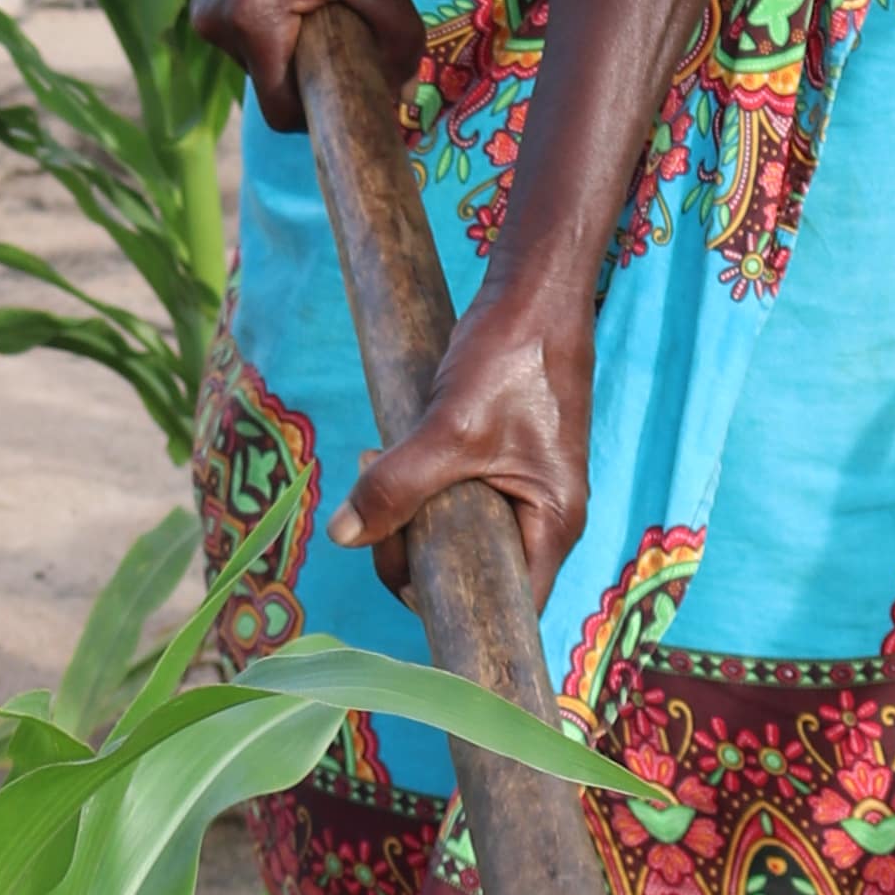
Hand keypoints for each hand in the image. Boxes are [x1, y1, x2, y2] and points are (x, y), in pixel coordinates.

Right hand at [194, 0, 424, 131]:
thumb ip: (398, 40)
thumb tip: (403, 96)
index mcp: (250, 26)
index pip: (285, 112)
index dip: (326, 111)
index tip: (360, 91)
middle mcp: (215, 27)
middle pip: (274, 87)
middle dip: (315, 74)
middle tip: (352, 33)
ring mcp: (206, 11)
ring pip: (263, 63)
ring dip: (298, 49)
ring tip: (327, 1)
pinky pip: (251, 38)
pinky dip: (281, 29)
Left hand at [336, 282, 593, 603]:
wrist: (534, 289)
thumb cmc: (512, 358)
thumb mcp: (450, 429)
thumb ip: (397, 487)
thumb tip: (342, 535)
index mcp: (552, 525)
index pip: (505, 605)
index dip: (447, 601)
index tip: (396, 561)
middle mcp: (544, 518)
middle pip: (471, 571)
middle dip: (412, 545)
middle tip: (373, 503)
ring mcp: (524, 489)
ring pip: (456, 531)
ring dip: (408, 509)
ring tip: (373, 464)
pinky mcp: (502, 461)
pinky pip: (455, 495)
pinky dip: (417, 482)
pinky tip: (390, 453)